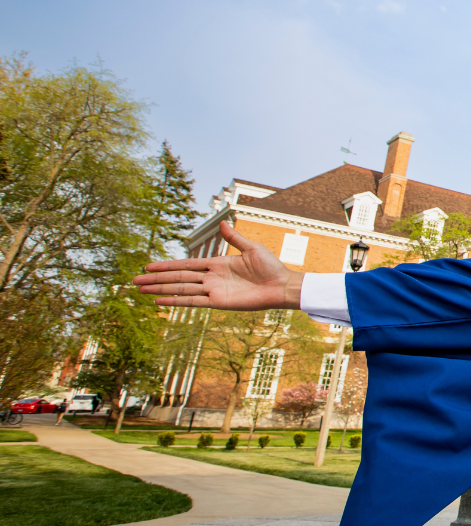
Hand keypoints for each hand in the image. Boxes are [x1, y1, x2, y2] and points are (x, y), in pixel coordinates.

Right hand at [133, 221, 302, 310]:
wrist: (282, 285)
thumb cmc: (270, 266)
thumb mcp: (252, 248)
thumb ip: (235, 238)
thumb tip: (222, 223)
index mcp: (217, 263)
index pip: (185, 264)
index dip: (166, 265)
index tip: (148, 267)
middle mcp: (211, 277)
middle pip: (177, 277)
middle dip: (155, 279)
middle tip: (134, 281)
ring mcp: (213, 290)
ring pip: (180, 289)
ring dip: (160, 289)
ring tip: (140, 291)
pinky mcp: (218, 302)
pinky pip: (193, 302)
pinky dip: (176, 301)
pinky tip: (159, 301)